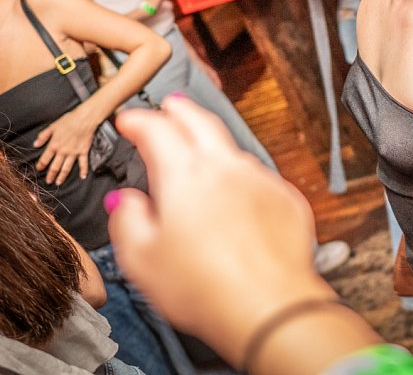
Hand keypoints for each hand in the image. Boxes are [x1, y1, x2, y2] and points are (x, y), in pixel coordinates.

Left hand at [34, 103, 103, 184]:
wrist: (84, 119)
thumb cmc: (69, 120)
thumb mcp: (53, 126)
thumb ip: (43, 136)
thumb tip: (35, 144)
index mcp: (54, 145)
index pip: (45, 159)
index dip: (41, 165)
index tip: (39, 170)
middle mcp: (63, 151)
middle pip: (55, 166)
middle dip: (50, 175)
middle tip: (48, 181)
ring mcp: (74, 153)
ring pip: (66, 168)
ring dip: (62, 176)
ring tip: (59, 182)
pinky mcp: (83, 152)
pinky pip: (83, 163)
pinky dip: (83, 170)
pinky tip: (83, 177)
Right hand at [107, 96, 331, 364]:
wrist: (270, 307)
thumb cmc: (204, 289)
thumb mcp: (142, 260)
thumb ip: (128, 220)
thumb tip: (126, 201)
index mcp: (185, 175)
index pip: (158, 130)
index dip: (139, 120)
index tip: (129, 120)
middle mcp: (226, 168)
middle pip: (201, 122)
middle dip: (181, 110)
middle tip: (170, 106)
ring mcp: (261, 180)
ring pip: (233, 150)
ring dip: (214, 144)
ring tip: (201, 152)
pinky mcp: (286, 200)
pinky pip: (259, 178)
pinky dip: (241, 177)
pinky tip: (236, 194)